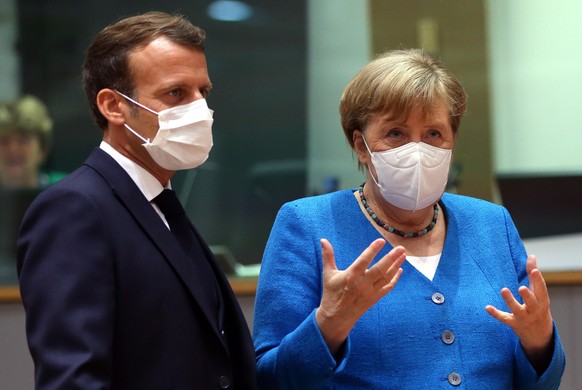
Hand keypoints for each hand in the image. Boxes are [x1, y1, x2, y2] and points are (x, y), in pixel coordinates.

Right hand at [315, 238, 405, 354]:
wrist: (336, 317)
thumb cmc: (331, 293)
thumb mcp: (328, 274)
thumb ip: (328, 256)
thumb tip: (323, 240)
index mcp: (350, 276)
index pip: (363, 261)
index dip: (372, 250)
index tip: (381, 241)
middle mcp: (362, 284)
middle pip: (380, 269)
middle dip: (392, 258)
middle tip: (401, 247)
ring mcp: (370, 292)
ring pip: (386, 277)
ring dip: (396, 265)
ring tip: (403, 254)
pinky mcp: (375, 298)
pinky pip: (388, 287)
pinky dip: (395, 278)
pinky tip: (400, 269)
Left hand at [485, 255, 553, 372]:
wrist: (540, 335)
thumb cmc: (538, 308)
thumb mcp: (539, 294)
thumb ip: (534, 275)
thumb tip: (532, 256)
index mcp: (542, 301)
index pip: (541, 290)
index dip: (538, 280)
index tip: (534, 270)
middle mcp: (534, 310)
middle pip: (532, 302)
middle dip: (527, 295)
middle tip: (521, 287)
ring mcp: (524, 318)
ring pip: (517, 310)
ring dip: (510, 301)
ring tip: (504, 290)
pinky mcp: (513, 324)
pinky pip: (504, 319)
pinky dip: (496, 313)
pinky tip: (487, 307)